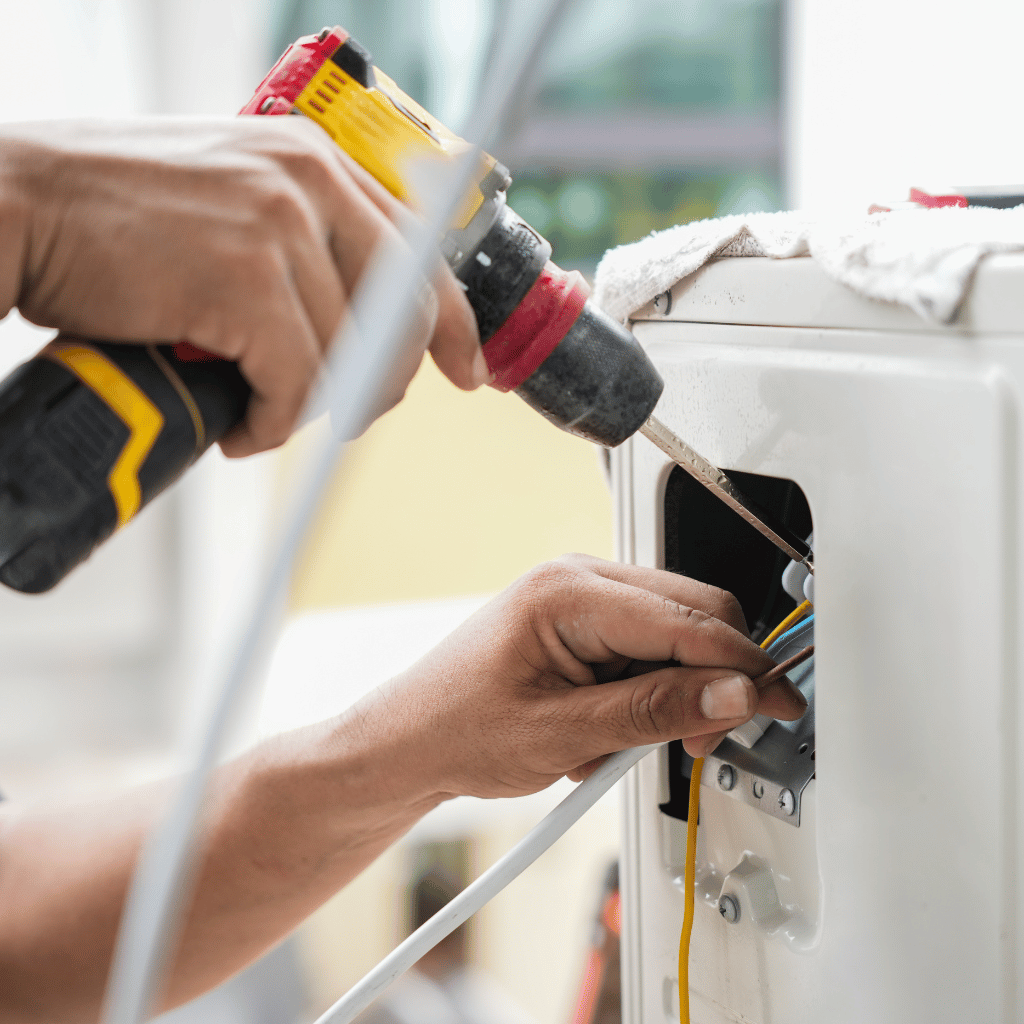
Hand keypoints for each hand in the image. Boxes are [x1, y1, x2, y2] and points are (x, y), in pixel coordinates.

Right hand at [0, 117, 482, 455]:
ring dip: (312, 409)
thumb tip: (352, 324)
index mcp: (313, 161)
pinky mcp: (245, 280)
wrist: (18, 204)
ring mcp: (278, 227)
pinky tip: (239, 427)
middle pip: (402, 315)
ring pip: (348, 359)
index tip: (467, 370)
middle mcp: (308, 183)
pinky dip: (273, 424)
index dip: (451, 322)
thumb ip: (299, 243)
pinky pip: (296, 382)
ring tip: (263, 414)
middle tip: (346, 416)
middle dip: (383, 384)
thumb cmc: (115, 217)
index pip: (420, 250)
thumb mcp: (229, 203)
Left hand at [347, 554, 807, 800]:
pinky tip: (611, 726)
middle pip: (696, 613)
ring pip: (679, 631)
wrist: (411, 741)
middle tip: (701, 739)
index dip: (742, 666)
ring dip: (678, 689)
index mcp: (568, 592)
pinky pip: (651, 645)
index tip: (777, 703)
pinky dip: (652, 689)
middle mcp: (580, 580)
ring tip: (622, 742)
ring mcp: (583, 596)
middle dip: (715, 678)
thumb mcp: (562, 734)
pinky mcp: (586, 621)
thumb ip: (654, 712)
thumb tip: (731, 694)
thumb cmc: (458, 727)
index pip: (688, 620)